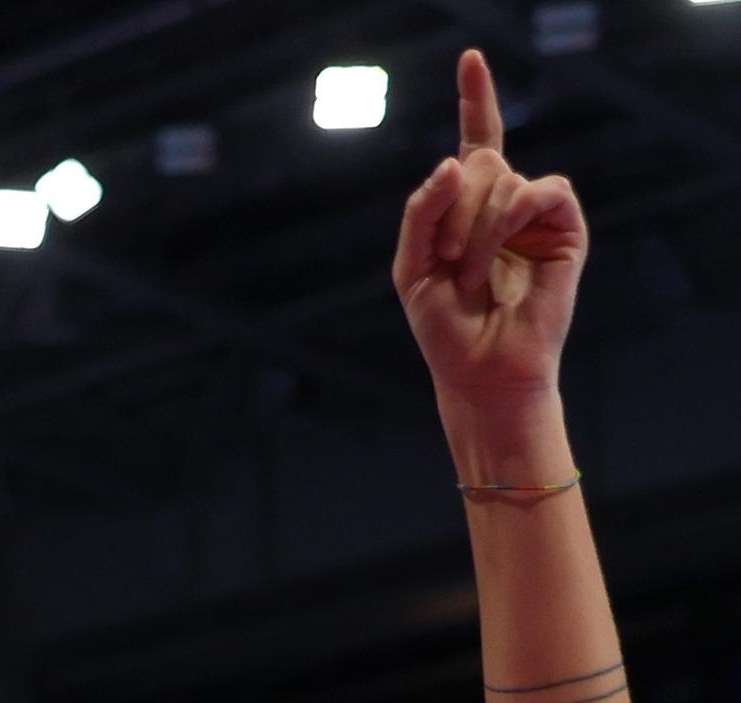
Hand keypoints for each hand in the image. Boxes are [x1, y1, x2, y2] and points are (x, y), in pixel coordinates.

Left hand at [392, 51, 584, 408]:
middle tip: (446, 260)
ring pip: (500, 180)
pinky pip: (535, 192)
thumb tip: (455, 158)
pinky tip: (493, 260)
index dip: (476, 99)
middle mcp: (507, 200)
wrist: (479, 370)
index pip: (478, 141)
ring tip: (469, 275)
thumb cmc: (445, 326)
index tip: (470, 59)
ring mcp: (537, 212)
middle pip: (476, 163)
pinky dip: (504, 224)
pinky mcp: (565, 226)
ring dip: (472, 230)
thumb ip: (420, 211)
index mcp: (470, 206)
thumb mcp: (410, 267)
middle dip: (450, 211)